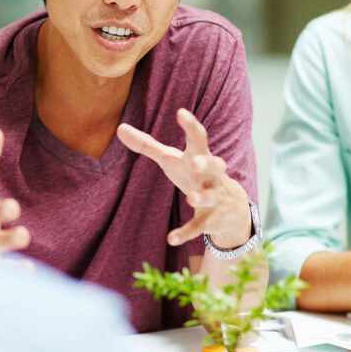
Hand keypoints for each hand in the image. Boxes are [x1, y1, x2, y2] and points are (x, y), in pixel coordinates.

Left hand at [117, 108, 251, 249]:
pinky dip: (186, 233)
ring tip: (190, 198)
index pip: (198, 138)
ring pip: (211, 196)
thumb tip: (119, 128)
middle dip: (207, 164)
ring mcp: (215, 197)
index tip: (181, 112)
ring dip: (201, 197)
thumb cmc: (194, 174)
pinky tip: (171, 239)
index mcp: (200, 156)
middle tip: (196, 162)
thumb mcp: (172, 159)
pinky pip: (199, 226)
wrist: (231, 208)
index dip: (190, 125)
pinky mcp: (212, 219)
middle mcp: (212, 176)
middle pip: (215, 165)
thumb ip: (147, 145)